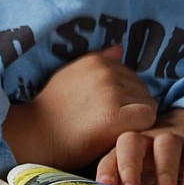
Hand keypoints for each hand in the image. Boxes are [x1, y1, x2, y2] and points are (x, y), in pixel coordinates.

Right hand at [2, 45, 156, 170]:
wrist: (36, 137)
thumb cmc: (52, 110)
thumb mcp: (69, 75)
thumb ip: (98, 62)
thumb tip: (120, 47)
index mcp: (96, 60)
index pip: (131, 76)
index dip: (124, 96)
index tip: (106, 110)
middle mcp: (105, 72)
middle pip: (142, 89)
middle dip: (132, 106)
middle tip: (110, 123)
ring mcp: (111, 92)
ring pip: (148, 103)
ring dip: (137, 119)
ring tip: (113, 129)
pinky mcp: (115, 115)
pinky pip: (148, 117)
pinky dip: (140, 128)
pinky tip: (121, 134)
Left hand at [94, 108, 183, 184]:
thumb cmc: (155, 162)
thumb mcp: (139, 173)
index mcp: (126, 148)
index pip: (112, 155)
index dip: (108, 169)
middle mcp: (146, 140)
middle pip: (131, 142)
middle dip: (129, 166)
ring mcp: (172, 139)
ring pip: (166, 147)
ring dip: (165, 173)